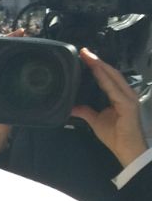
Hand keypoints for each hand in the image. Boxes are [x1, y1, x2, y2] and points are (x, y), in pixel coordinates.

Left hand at [71, 50, 147, 168]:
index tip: (84, 56)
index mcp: (118, 96)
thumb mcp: (95, 120)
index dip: (96, 66)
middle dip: (97, 61)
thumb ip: (86, 111)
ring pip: (113, 77)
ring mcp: (128, 98)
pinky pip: (114, 88)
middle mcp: (125, 94)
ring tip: (89, 57)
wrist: (126, 149)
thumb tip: (73, 107)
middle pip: (110, 73)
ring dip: (100, 66)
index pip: (106, 77)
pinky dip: (105, 78)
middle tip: (83, 51)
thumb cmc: (116, 136)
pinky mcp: (128, 104)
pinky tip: (97, 71)